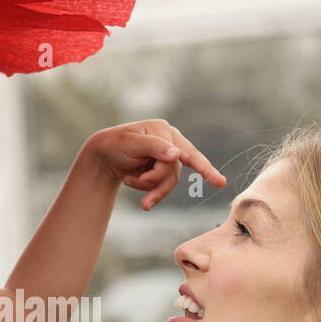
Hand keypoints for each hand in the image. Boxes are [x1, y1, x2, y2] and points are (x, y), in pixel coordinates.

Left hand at [86, 119, 224, 209]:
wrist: (102, 156)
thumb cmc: (114, 144)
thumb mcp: (130, 143)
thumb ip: (154, 147)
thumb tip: (176, 154)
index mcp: (164, 131)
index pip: (185, 151)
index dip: (203, 168)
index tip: (219, 182)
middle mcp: (170, 142)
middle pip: (174, 170)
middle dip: (156, 183)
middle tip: (135, 190)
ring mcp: (166, 158)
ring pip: (169, 181)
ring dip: (150, 188)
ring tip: (127, 182)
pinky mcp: (161, 170)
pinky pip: (161, 186)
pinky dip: (147, 189)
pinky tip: (130, 180)